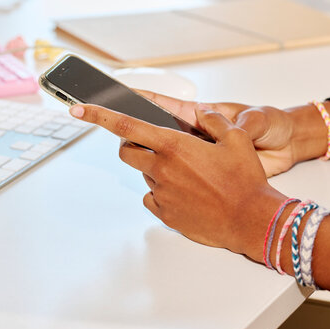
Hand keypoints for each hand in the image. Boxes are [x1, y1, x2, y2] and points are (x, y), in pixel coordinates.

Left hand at [69, 103, 287, 260]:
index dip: (100, 115)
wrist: (250, 219)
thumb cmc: (245, 181)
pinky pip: (153, 198)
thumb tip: (202, 114)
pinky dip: (162, 192)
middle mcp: (162, 169)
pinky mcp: (166, 214)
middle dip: (133, 146)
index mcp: (175, 146)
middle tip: (157, 147)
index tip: (80, 109)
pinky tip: (185, 192)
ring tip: (188, 174)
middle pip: (127, 152)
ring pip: (145, 175)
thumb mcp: (237, 139)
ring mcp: (162, 194)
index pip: (128, 125)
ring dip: (157, 170)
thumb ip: (214, 121)